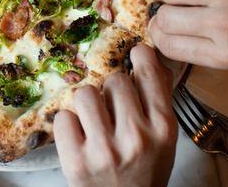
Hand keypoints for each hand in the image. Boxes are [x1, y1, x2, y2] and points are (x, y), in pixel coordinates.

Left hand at [54, 45, 176, 186]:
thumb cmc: (145, 172)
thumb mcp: (164, 139)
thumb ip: (159, 99)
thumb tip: (148, 56)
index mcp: (162, 129)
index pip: (148, 74)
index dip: (139, 57)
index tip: (134, 54)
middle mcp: (135, 138)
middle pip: (114, 81)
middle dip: (111, 90)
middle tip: (112, 108)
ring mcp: (104, 150)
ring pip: (85, 94)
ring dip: (87, 103)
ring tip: (94, 121)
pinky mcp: (75, 162)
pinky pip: (63, 117)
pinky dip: (68, 125)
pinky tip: (79, 137)